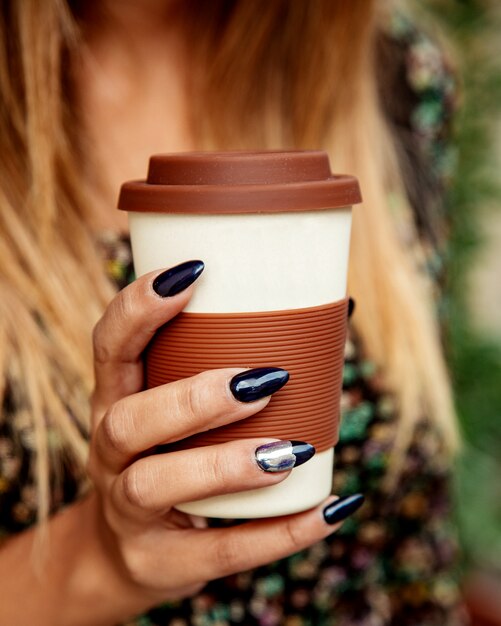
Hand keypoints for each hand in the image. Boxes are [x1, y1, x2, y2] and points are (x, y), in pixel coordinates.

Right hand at [87, 261, 360, 611]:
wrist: (128, 553)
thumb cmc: (170, 456)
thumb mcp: (178, 410)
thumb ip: (235, 361)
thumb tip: (338, 310)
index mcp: (116, 399)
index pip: (109, 346)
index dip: (140, 308)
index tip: (195, 272)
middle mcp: (110, 451)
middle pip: (131, 420)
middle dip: (194, 398)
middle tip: (263, 380)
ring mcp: (128, 511)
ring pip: (156, 484)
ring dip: (224, 465)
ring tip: (289, 451)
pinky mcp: (159, 562)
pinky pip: (218, 552)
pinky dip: (280, 532)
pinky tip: (331, 507)